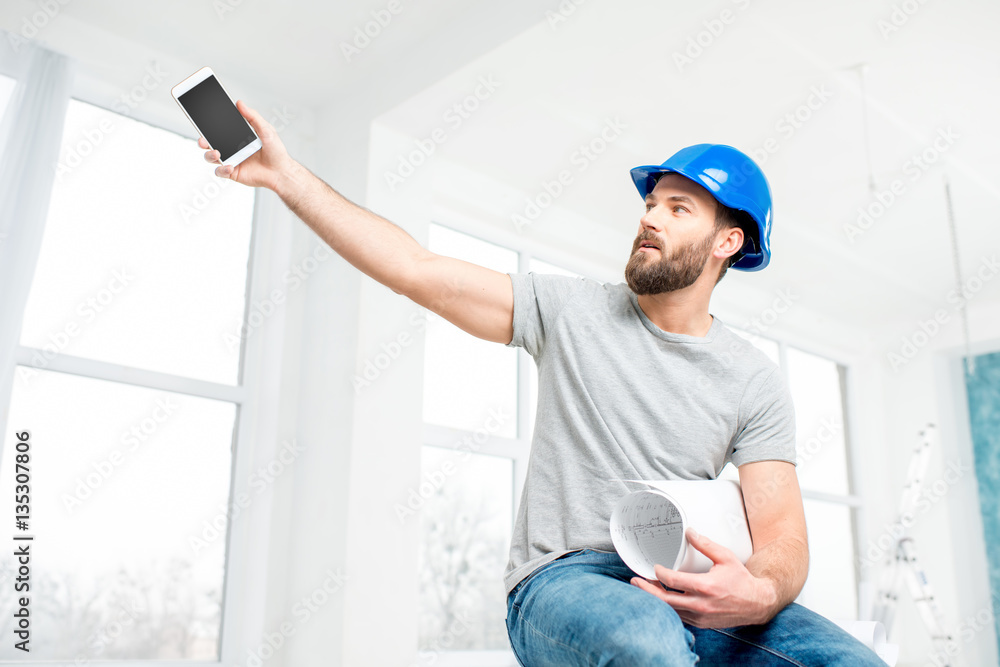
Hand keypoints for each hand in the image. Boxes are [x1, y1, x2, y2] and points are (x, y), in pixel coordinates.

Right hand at [199, 99, 296, 190]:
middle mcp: (232, 148)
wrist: (281, 172)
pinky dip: (222, 169)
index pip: (219, 129)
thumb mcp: (266, 130)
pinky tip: (230, 166)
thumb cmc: (276, 152)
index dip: (208, 125)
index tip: (202, 119)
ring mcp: (231, 160)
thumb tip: (239, 103)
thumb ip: (252, 117)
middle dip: (203, 141)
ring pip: (211, 157)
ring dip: (209, 155)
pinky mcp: (233, 172)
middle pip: (210, 143)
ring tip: (216, 153)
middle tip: (203, 139)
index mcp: (237, 136)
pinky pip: (220, 171)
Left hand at [630, 528, 778, 628]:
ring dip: (656, 599)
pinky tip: (662, 599)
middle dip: (647, 590)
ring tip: (646, 588)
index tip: (655, 567)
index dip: (659, 573)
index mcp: (706, 586)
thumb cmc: (741, 580)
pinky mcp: (701, 623)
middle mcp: (701, 604)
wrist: (757, 604)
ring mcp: (700, 616)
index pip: (673, 581)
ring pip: (670, 610)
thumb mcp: (725, 557)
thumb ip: (705, 544)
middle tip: (635, 581)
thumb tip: (689, 531)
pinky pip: (679, 617)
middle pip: (665, 600)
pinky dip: (668, 608)